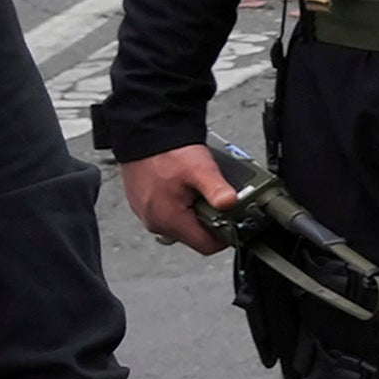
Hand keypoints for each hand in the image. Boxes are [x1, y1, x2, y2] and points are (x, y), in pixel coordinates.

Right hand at [117, 145, 232, 253]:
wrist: (143, 131)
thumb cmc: (167, 151)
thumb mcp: (200, 169)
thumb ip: (217, 189)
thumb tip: (231, 204)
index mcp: (169, 220)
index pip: (206, 246)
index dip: (225, 236)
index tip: (234, 221)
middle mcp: (155, 221)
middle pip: (194, 234)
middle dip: (210, 220)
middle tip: (217, 198)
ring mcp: (147, 213)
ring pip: (182, 223)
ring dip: (195, 210)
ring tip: (200, 188)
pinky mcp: (144, 203)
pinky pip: (168, 211)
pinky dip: (181, 203)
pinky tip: (186, 186)